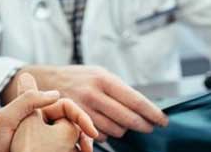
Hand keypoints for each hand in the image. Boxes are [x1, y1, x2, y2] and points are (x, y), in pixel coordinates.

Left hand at [0, 73, 97, 151]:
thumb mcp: (6, 118)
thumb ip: (27, 100)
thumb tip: (56, 94)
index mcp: (33, 111)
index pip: (64, 106)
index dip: (79, 116)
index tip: (91, 131)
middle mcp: (40, 124)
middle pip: (71, 124)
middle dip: (83, 134)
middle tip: (89, 149)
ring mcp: (44, 141)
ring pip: (71, 140)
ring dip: (81, 145)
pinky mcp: (46, 150)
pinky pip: (66, 150)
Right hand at [6, 65, 167, 141]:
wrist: (47, 81)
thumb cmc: (79, 78)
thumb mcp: (99, 74)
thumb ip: (120, 89)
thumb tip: (146, 108)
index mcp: (103, 79)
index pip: (136, 100)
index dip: (153, 113)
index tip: (163, 121)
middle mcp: (93, 93)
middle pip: (128, 119)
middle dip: (143, 125)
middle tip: (148, 127)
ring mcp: (83, 109)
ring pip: (116, 130)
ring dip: (123, 129)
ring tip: (120, 121)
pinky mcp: (75, 121)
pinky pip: (101, 136)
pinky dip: (106, 133)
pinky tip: (101, 123)